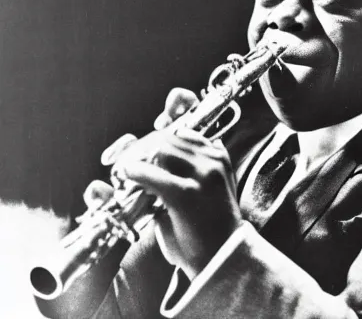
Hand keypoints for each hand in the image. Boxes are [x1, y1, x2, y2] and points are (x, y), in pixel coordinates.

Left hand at [116, 88, 242, 278]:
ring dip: (138, 158)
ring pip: (160, 149)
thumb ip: (176, 166)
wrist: (221, 259)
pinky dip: (134, 173)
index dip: (170, 117)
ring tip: (126, 172)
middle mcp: (212, 159)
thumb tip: (156, 151)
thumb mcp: (196, 188)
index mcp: (216, 154)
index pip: (188, 124)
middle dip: (144, 145)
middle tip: (126, 161)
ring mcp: (202, 175)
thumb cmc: (204, 224)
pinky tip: (125, 176)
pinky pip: (152, 174)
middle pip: (168, 135)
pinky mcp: (186, 194)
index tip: (156, 122)